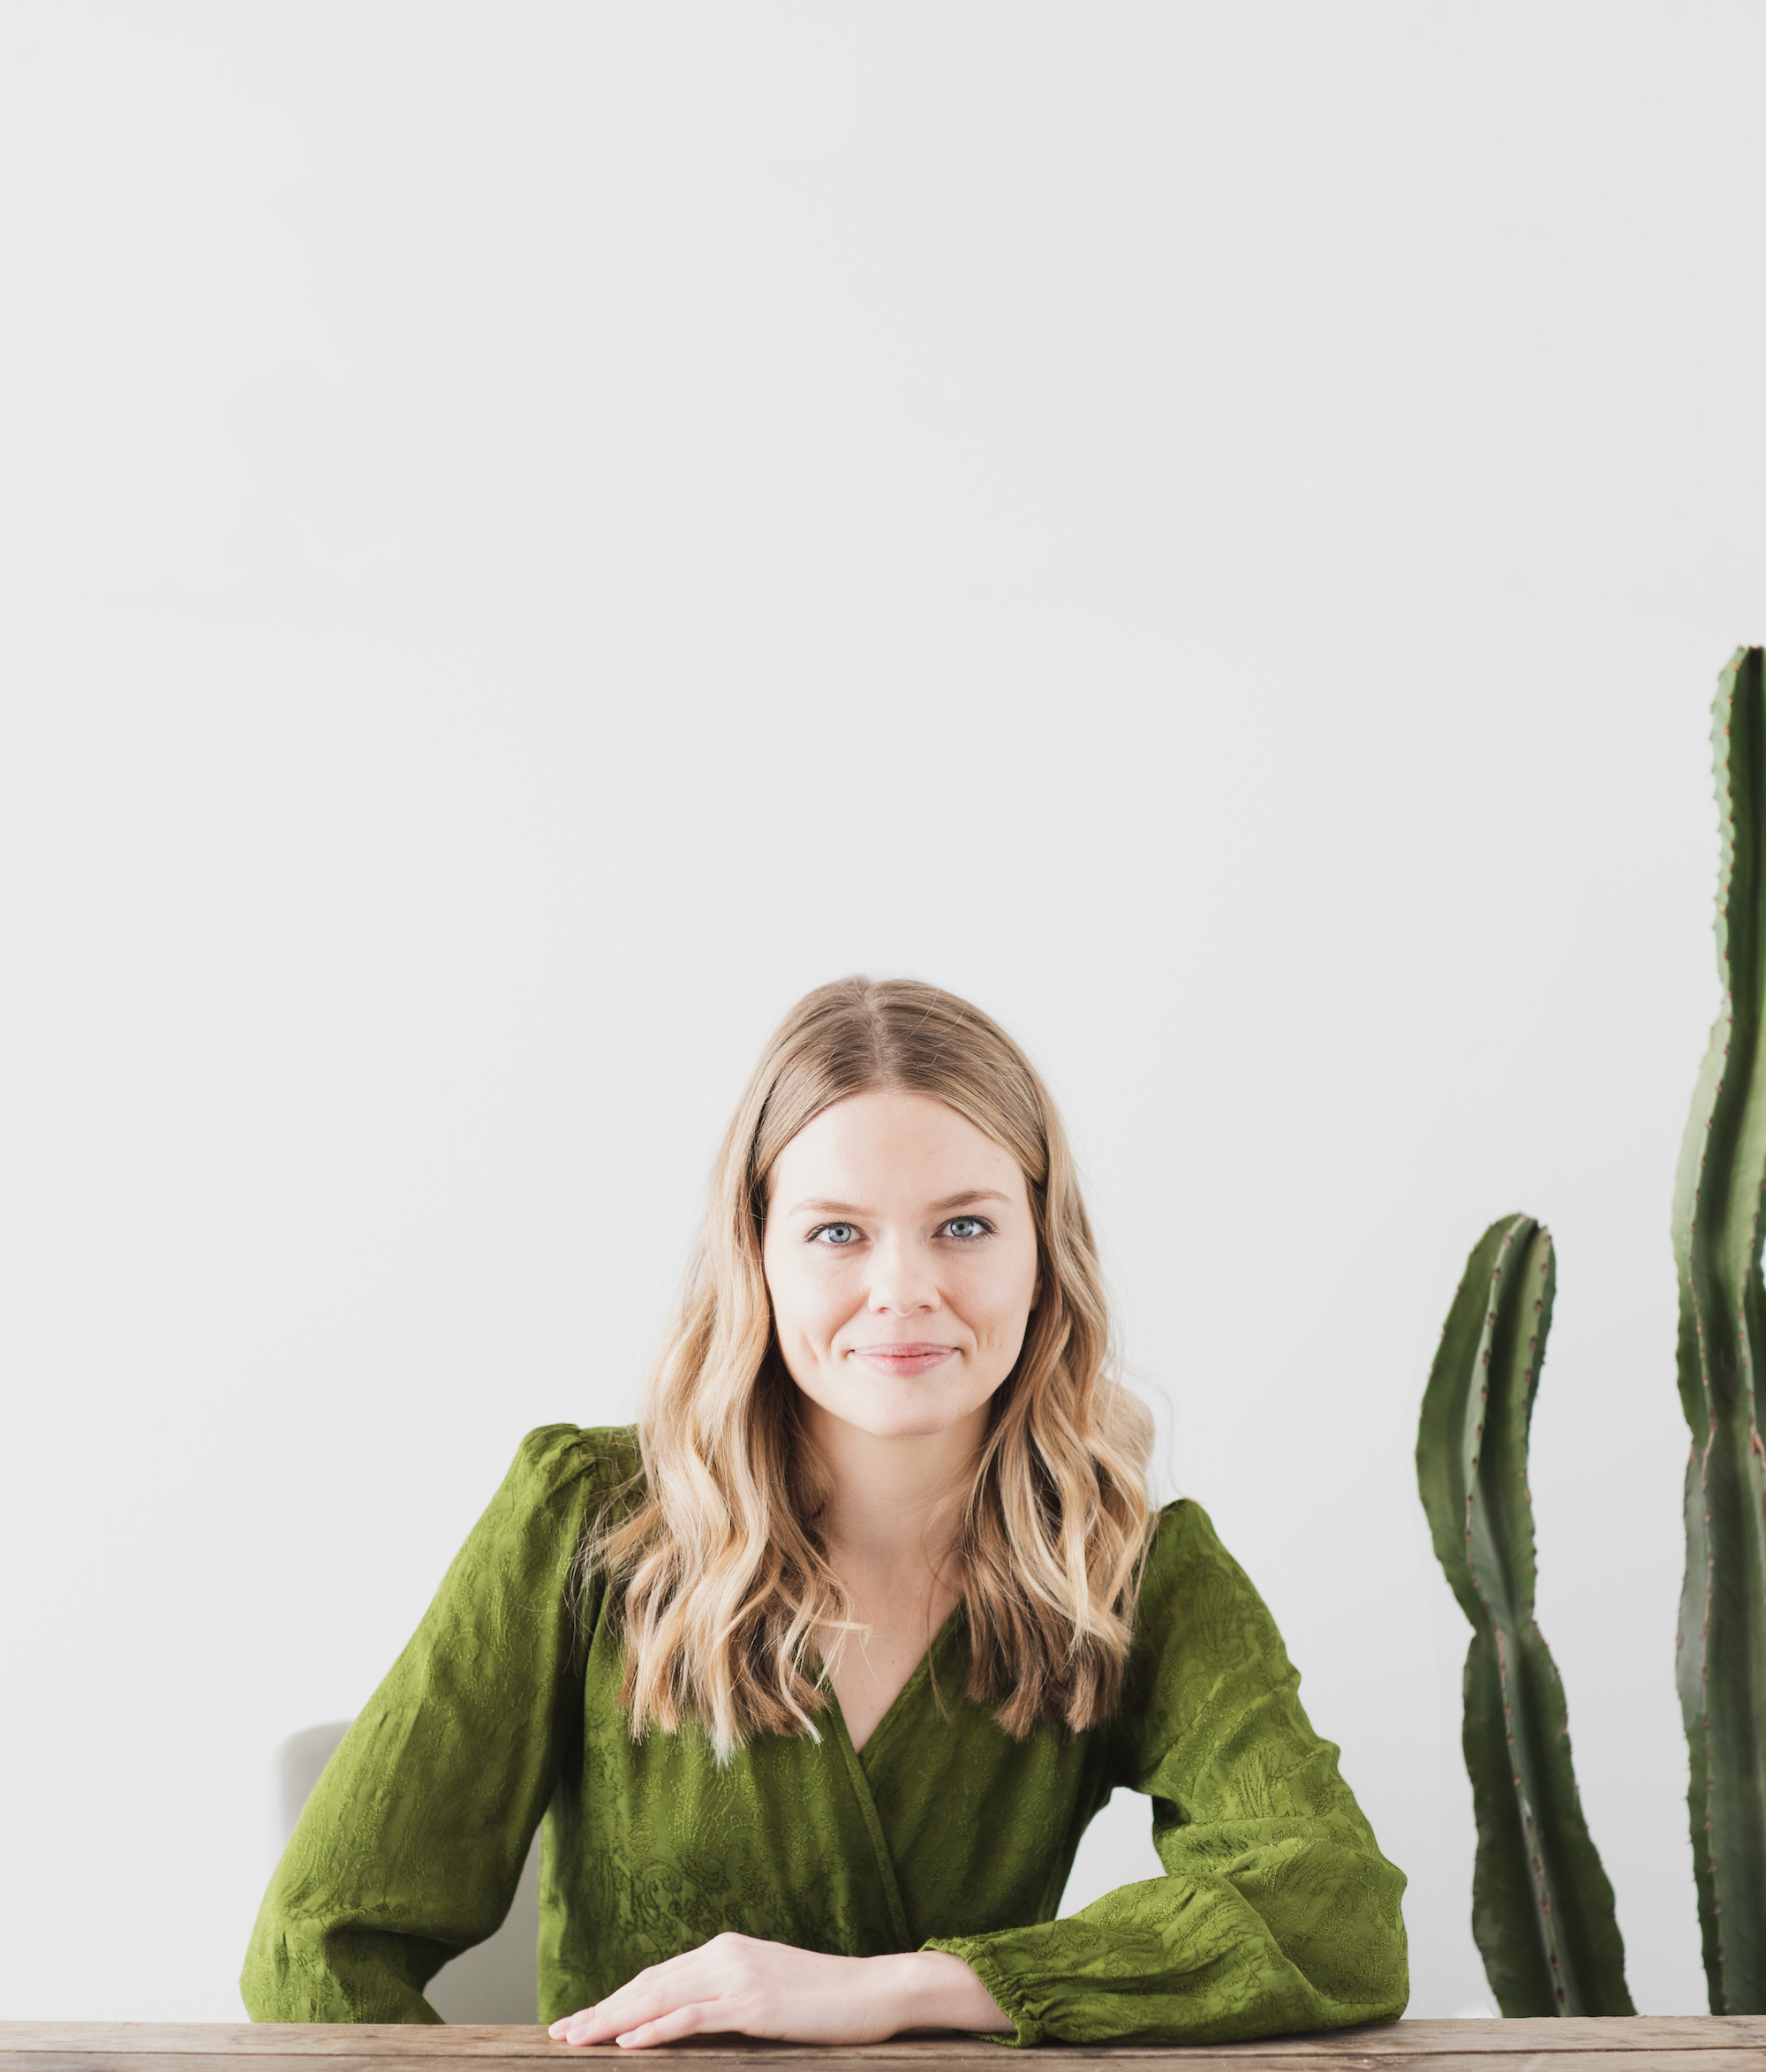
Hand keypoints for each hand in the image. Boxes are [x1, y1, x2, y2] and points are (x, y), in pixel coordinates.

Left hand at [546, 1935, 1009, 2047]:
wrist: (877, 1990)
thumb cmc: (827, 1999)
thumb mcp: (769, 1992)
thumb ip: (729, 1998)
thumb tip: (691, 2020)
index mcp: (727, 1950)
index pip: (658, 1976)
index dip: (616, 1997)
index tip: (582, 2020)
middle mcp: (726, 1955)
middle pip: (649, 1984)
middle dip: (601, 2010)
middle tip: (561, 2034)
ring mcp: (740, 1977)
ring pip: (662, 1998)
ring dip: (614, 2020)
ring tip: (578, 2039)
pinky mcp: (755, 2004)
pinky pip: (695, 2016)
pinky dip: (658, 2027)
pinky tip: (630, 2042)